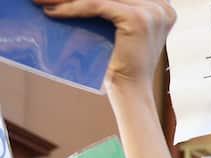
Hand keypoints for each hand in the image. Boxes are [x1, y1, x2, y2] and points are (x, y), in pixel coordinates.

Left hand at [37, 0, 175, 92]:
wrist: (130, 91)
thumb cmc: (120, 62)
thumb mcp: (119, 27)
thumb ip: (111, 7)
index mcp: (162, 6)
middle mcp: (162, 7)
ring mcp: (153, 12)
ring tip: (42, 1)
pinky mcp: (138, 19)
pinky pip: (97, 5)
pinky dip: (72, 8)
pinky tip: (53, 12)